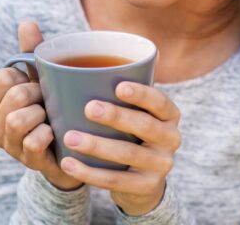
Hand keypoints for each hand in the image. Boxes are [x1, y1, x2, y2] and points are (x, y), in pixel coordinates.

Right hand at [0, 20, 81, 190]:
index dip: (25, 76)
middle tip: (47, 100)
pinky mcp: (24, 161)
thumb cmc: (48, 105)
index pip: (4, 76)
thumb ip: (31, 52)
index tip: (35, 83)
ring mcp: (7, 144)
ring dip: (42, 114)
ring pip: (19, 119)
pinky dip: (48, 134)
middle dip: (38, 94)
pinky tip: (54, 133)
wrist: (66, 145)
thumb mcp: (40, 77)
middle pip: (15, 95)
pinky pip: (34, 141)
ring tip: (49, 117)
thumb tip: (27, 23)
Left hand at [60, 82, 181, 215]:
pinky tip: (68, 163)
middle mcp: (171, 138)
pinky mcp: (146, 186)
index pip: (159, 101)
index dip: (141, 94)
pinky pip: (115, 180)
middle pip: (144, 125)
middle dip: (115, 116)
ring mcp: (161, 164)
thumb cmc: (134, 132)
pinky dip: (89, 172)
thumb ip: (132, 88)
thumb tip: (133, 53)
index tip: (118, 87)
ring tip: (69, 137)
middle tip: (88, 108)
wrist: (144, 181)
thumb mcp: (141, 111)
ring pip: (127, 153)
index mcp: (170, 115)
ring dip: (96, 145)